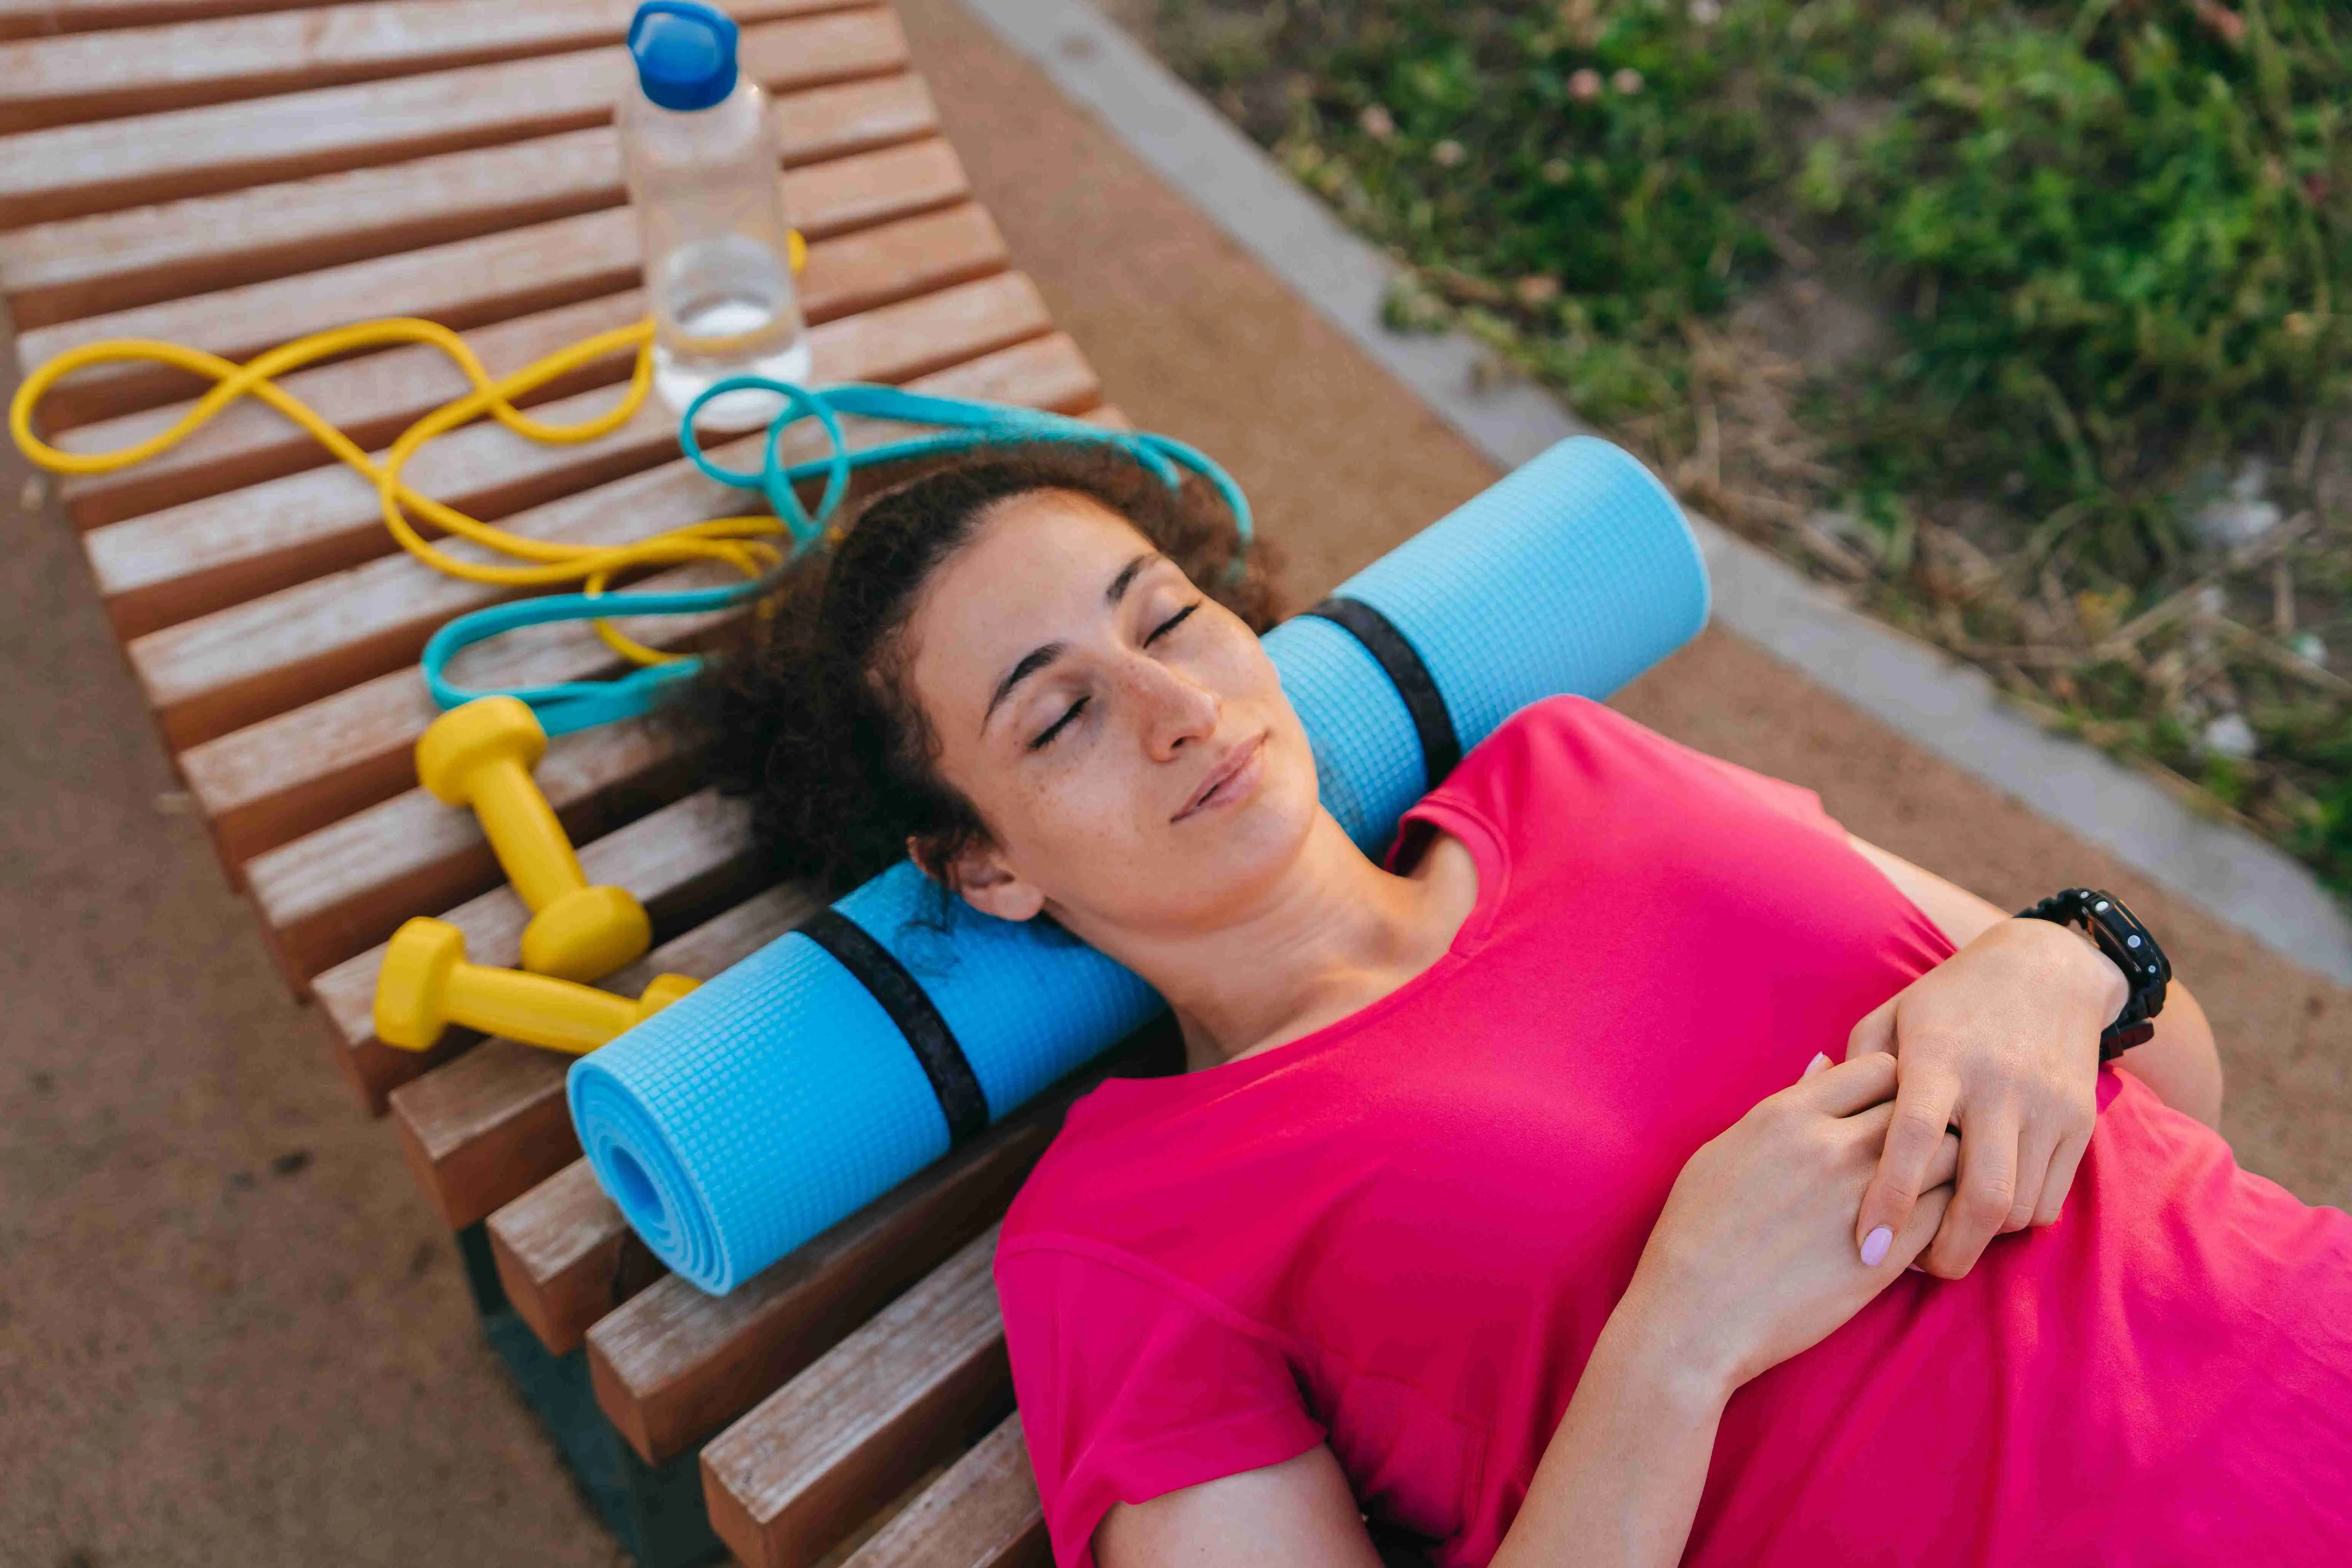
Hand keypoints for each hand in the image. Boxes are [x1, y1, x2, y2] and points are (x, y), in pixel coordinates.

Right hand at [1620, 1053, 1957, 1400]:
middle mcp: (1832, 1146)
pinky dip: (1946, 1217)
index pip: (1879, 1067)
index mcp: (1787, 1115)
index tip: (1882, 1113)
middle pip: (1923, 1106)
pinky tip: (1918, 1232)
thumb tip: (1825, 1065)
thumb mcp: (1725, 1151)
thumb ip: (1785, 1108)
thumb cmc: (1697, 1232)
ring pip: (1951, 1157)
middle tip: (1917, 1153)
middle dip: (1928, 1124)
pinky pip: (1950, 1214)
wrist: (1696, 1316)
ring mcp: (1866, 1199)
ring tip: (1926, 1190)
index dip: (1891, 1086)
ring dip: (1946, 1169)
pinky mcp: (1889, 1253)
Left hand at [1850, 917, 2125, 1279]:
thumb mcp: (1889, 1017)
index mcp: (1940, 1056)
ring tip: (1945, 1237)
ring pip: (2020, 1208)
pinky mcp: (2080, 1123)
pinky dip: (2017, 1220)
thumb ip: (1854, 1072)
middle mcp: (1999, 1084)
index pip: (1915, 1136)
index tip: (1867, 1248)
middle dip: (1951, 1250)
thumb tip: (1821, 1125)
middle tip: (1919, 1268)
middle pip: (1984, 1194)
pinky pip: (2050, 1200)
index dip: (1890, 1197)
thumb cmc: (1947, 1001)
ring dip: (1982, 1238)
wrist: (2047, 969)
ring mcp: (2047, 1106)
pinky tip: (1985, 1210)